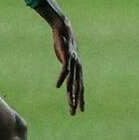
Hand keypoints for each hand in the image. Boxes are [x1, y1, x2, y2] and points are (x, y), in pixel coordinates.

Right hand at [34, 0, 84, 114]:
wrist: (63, 27)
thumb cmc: (63, 43)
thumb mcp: (64, 58)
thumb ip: (66, 67)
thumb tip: (64, 76)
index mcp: (78, 69)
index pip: (80, 87)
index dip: (80, 98)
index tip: (80, 109)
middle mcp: (78, 67)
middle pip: (78, 87)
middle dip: (77, 100)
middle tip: (76, 112)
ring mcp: (73, 62)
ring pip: (73, 81)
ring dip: (71, 93)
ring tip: (70, 104)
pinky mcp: (67, 56)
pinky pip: (64, 70)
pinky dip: (61, 78)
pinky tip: (58, 87)